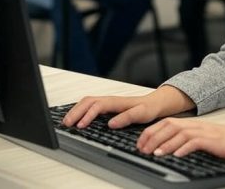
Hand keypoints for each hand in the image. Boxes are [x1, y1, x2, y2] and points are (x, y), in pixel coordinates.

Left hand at [63, 85, 194, 128]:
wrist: (159, 104)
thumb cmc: (137, 110)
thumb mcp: (116, 114)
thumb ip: (102, 116)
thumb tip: (82, 123)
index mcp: (108, 102)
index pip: (87, 101)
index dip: (75, 110)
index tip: (65, 121)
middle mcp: (115, 100)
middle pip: (92, 100)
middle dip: (78, 111)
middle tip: (69, 123)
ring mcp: (127, 104)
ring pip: (105, 104)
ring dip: (91, 113)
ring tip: (82, 124)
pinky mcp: (141, 110)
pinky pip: (129, 113)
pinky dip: (120, 118)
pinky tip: (112, 124)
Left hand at [140, 119, 224, 159]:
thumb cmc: (220, 141)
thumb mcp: (199, 137)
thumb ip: (183, 139)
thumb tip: (164, 148)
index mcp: (189, 123)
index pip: (165, 123)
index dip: (151, 132)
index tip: (140, 143)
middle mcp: (194, 125)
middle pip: (169, 126)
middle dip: (154, 137)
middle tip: (143, 149)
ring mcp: (203, 131)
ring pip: (180, 134)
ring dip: (166, 144)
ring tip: (156, 153)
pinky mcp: (211, 140)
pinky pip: (195, 143)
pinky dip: (184, 148)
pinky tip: (177, 155)